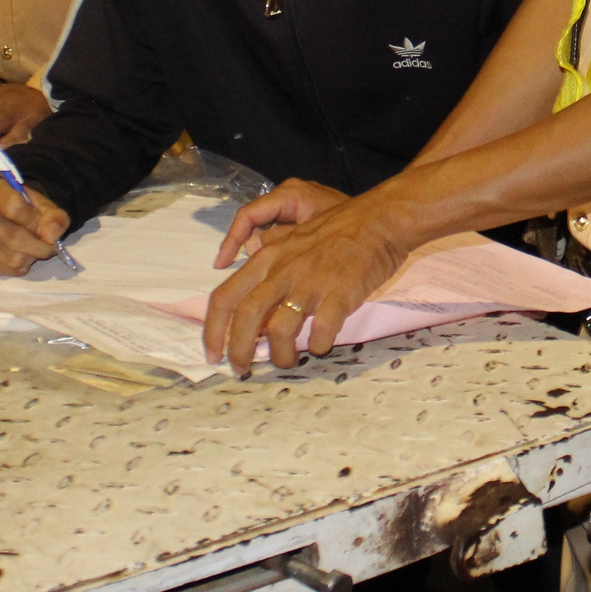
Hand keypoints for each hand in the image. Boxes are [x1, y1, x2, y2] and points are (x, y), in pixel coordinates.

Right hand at [0, 174, 71, 275]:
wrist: (9, 217)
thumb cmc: (27, 207)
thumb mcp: (45, 205)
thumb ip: (54, 217)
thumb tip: (50, 236)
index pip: (13, 207)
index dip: (35, 220)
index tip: (45, 223)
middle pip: (12, 237)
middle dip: (39, 245)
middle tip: (48, 243)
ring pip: (13, 258)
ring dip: (31, 256)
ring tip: (32, 246)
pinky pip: (7, 270)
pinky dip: (21, 266)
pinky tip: (20, 253)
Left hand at [203, 187, 420, 375]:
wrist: (378, 221)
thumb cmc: (337, 233)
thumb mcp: (291, 240)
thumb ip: (268, 264)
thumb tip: (250, 294)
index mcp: (267, 258)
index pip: (224, 297)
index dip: (212, 330)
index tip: (213, 353)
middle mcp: (282, 271)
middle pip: (245, 317)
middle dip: (238, 351)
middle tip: (242, 370)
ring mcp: (310, 283)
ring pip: (279, 330)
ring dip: (280, 355)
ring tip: (287, 362)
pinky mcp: (339, 294)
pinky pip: (321, 332)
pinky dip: (318, 346)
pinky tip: (321, 345)